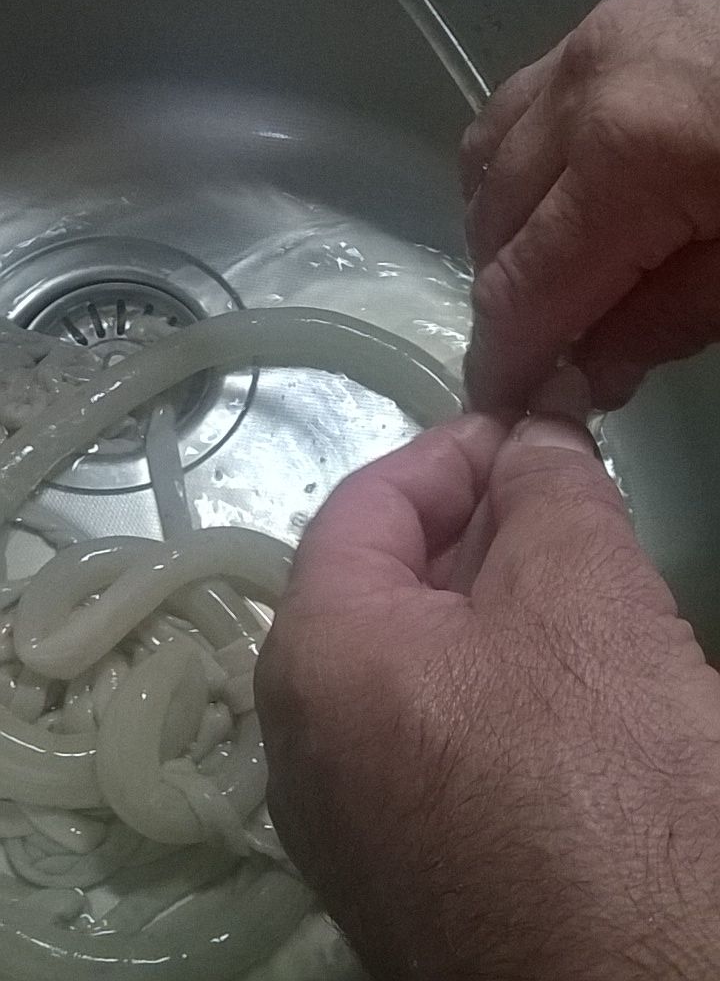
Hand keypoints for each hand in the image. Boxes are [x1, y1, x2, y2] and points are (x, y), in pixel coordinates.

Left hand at [256, 415, 719, 980]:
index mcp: (315, 660)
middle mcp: (305, 747)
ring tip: (585, 583)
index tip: (536, 429)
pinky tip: (574, 689)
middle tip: (572, 501)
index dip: (456, 451)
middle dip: (484, 529)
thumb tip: (534, 429)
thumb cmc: (604, 786)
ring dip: (498, 608)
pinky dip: (499, 691)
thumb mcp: (583, 596)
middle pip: (387, 586)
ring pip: (419, 669)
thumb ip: (548, 488)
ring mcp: (356, 828)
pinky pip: (442, 745)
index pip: (367, 504)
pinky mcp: (415, 882)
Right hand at [462, 0, 719, 410]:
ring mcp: (597, 34)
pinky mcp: (622, 8)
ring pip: (494, 151)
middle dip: (509, 298)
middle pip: (493, 220)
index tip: (507, 406)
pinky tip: (578, 190)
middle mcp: (583, 86)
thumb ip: (672, 318)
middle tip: (555, 354)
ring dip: (508, 226)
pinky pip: (531, 96)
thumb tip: (595, 367)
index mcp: (625, 155)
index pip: (521, 288)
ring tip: (559, 274)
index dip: (505, 361)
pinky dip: (531, 159)